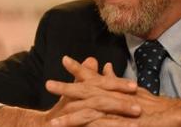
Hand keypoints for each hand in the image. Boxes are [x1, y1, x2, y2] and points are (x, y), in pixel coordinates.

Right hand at [0, 56, 138, 126]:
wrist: (42, 126)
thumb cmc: (62, 113)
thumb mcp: (75, 93)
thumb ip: (84, 77)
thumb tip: (94, 60)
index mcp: (80, 95)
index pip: (100, 86)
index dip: (118, 85)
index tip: (135, 86)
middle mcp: (79, 104)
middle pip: (100, 98)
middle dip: (120, 99)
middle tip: (139, 99)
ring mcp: (78, 117)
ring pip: (100, 116)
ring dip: (119, 120)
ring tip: (137, 120)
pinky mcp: (79, 125)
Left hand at [46, 57, 180, 126]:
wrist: (172, 115)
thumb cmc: (153, 104)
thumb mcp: (131, 89)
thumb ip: (114, 80)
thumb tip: (104, 67)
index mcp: (115, 88)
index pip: (94, 76)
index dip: (79, 69)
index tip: (64, 60)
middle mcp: (114, 96)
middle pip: (87, 91)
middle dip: (66, 88)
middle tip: (48, 85)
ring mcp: (117, 111)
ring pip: (89, 112)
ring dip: (70, 117)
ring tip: (53, 122)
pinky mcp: (120, 125)